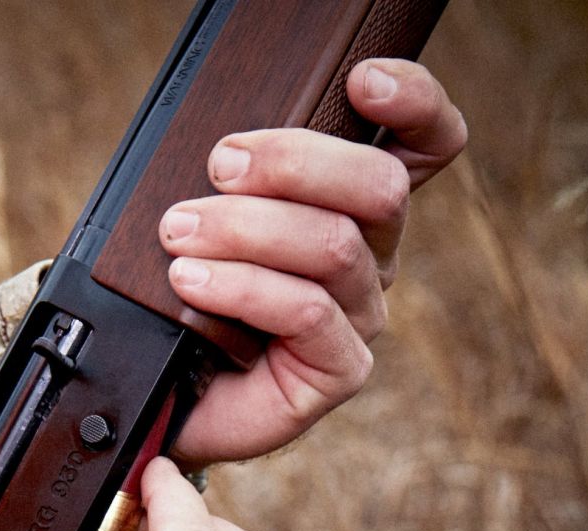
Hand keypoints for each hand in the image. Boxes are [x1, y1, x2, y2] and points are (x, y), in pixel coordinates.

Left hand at [163, 59, 466, 462]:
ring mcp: (361, 316)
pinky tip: (190, 281)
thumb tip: (229, 146)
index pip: (425, 146)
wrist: (162, 392)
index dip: (415, 105)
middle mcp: (372, 258)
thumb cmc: (185, 296)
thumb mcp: (209, 219)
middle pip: (378, 187)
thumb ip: (238, 177)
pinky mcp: (340, 371)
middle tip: (219, 167)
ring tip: (179, 233)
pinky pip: (306, 312)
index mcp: (354, 208)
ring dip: (246, 229)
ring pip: (333, 247)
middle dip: (294, 163)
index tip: (361, 81)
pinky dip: (241, 287)